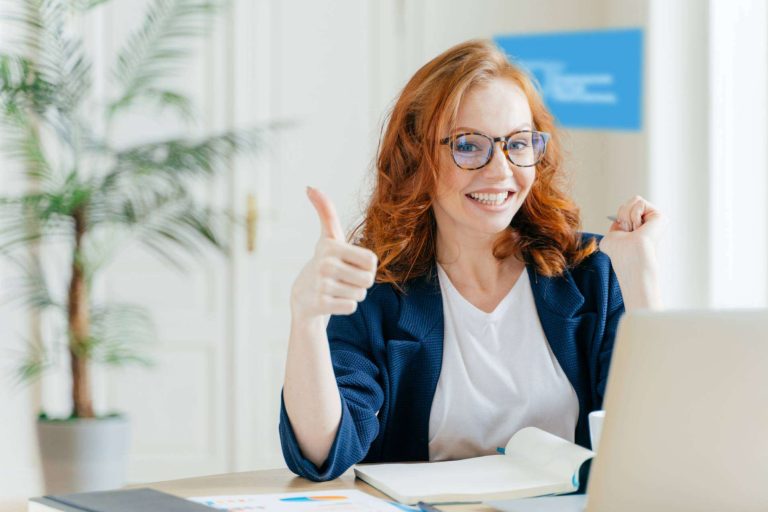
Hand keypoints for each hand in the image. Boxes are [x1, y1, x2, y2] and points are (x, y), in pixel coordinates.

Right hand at [290, 187, 377, 320]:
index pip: (372, 261)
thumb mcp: (329, 236)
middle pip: (368, 280)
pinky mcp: (320, 304)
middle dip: (360, 282)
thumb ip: (326, 212)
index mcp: (331, 246)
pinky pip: (351, 307)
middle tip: (344, 278)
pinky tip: (331, 300)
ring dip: (352, 294)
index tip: (350, 263)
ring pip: (360, 294)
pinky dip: (345, 306)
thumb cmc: (325, 261)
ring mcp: (321, 285)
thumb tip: (310, 187)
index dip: (366, 266)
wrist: (303, 295)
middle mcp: (325, 264)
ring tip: (336, 288)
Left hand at [599, 195, 663, 269]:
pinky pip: (639, 203)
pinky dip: (633, 215)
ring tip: (634, 231)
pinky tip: (640, 229)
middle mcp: (649, 224)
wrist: (630, 258)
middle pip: (629, 203)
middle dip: (623, 216)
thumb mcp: (611, 237)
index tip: (623, 233)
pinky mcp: (660, 217)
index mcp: (639, 229)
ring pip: (635, 200)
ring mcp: (656, 221)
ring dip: (628, 216)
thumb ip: (615, 226)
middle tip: (629, 233)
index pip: (625, 210)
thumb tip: (620, 221)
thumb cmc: (620, 253)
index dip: (619, 218)